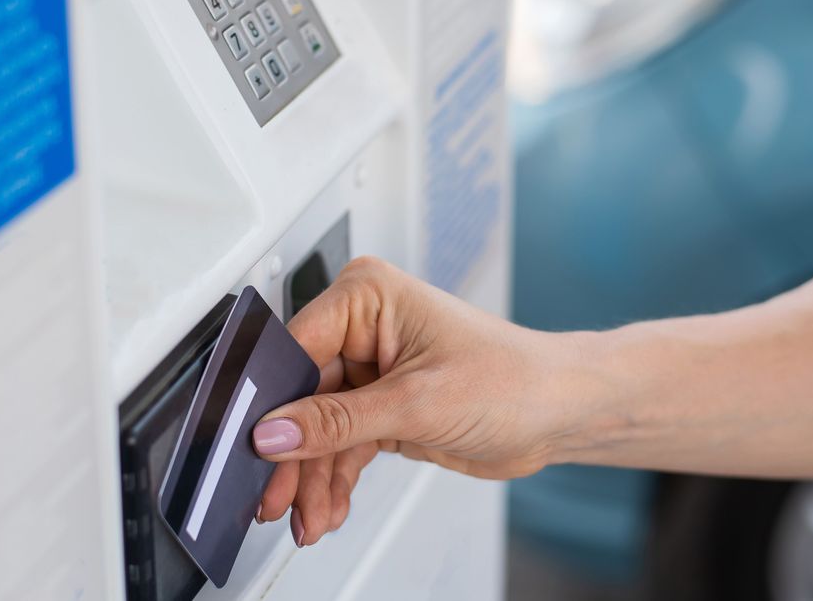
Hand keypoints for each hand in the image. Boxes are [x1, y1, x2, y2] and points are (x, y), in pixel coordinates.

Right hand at [251, 256, 571, 546]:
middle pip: (302, 395)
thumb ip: (336, 422)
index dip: (273, 401)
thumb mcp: (417, 403)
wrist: (559, 413)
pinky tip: (328, 507)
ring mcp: (371, 367)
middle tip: (275, 496)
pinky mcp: (381, 404)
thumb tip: (274, 432)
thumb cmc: (514, 379)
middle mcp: (365, 326)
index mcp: (368, 297)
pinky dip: (333, 478)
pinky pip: (340, 443)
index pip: (296, 347)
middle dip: (293, 453)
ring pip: (317, 427)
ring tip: (308, 515)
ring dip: (311, 476)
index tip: (253, 444)